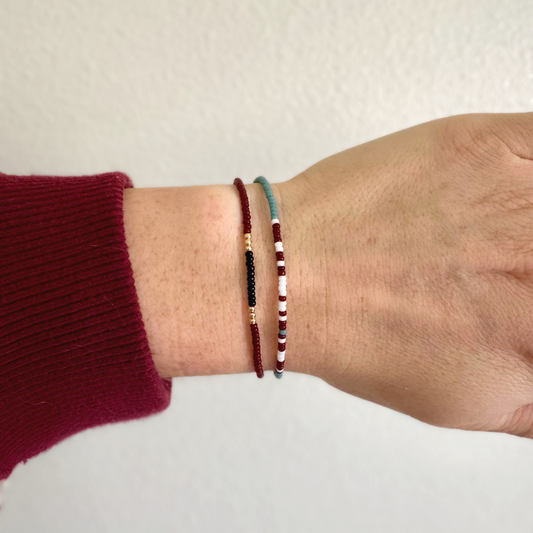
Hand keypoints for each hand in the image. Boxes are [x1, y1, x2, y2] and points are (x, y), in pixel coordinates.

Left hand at [279, 113, 532, 437]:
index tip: (527, 296)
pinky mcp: (492, 144)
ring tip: (500, 239)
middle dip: (531, 268)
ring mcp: (525, 203)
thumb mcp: (466, 399)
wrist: (297, 273)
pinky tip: (514, 186)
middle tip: (510, 265)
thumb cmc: (360, 338)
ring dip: (522, 223)